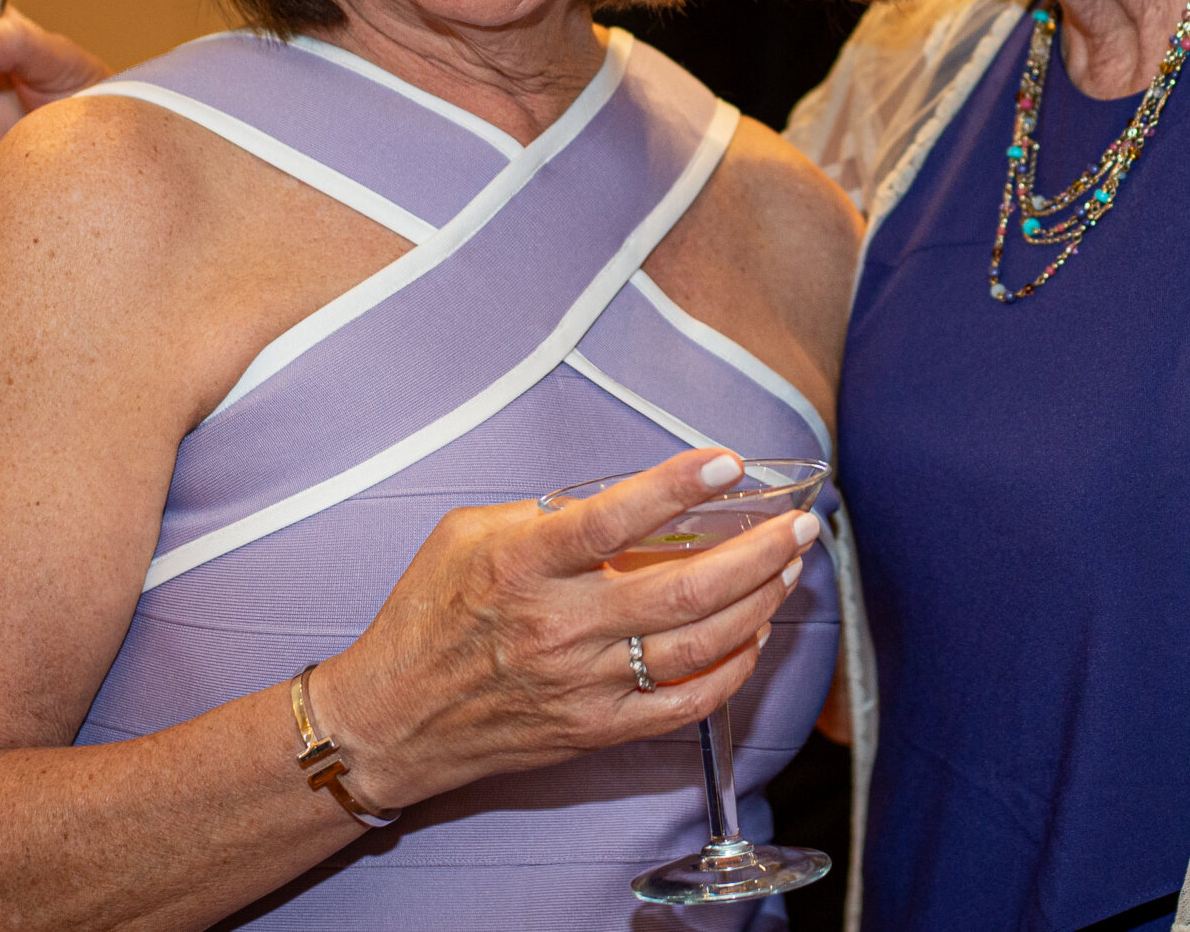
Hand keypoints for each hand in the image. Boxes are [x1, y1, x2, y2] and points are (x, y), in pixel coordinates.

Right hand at [312, 448, 820, 811]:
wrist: (390, 719)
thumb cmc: (429, 615)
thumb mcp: (468, 535)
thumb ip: (545, 515)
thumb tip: (623, 503)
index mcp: (524, 565)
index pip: (613, 519)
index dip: (677, 486)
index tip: (727, 461)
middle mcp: (560, 626)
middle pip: (683, 591)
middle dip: (755, 553)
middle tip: (799, 525)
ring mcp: (583, 684)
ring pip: (697, 646)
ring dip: (757, 604)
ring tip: (788, 569)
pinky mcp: (596, 729)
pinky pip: (684, 705)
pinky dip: (732, 670)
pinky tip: (753, 636)